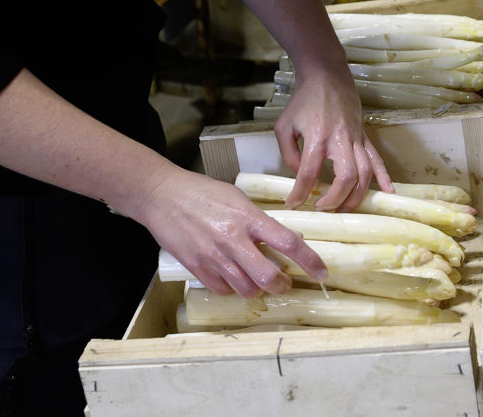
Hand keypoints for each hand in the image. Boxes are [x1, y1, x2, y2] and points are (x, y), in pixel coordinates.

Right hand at [136, 168, 327, 296]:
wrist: (161, 195)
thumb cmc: (202, 193)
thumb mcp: (238, 199)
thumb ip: (260, 220)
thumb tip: (284, 239)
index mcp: (249, 218)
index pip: (289, 243)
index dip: (310, 261)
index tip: (321, 272)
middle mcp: (233, 240)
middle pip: (268, 277)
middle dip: (282, 285)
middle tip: (285, 283)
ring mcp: (214, 256)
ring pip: (246, 289)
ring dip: (258, 289)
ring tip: (258, 280)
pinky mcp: (196, 267)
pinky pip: (223, 290)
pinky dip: (232, 289)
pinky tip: (232, 277)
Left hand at [274, 68, 392, 211]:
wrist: (327, 76)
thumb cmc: (304, 99)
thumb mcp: (285, 125)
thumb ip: (289, 154)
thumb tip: (300, 174)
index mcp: (317, 137)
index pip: (308, 173)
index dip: (300, 193)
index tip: (294, 204)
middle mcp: (340, 139)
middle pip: (346, 177)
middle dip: (335, 199)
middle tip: (322, 208)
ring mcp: (356, 138)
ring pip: (365, 173)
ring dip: (357, 195)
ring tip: (345, 208)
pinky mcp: (364, 136)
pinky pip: (377, 159)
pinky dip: (384, 177)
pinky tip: (388, 192)